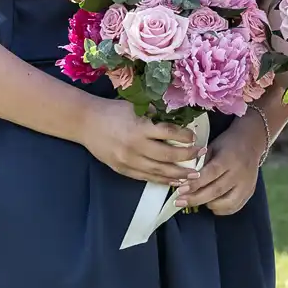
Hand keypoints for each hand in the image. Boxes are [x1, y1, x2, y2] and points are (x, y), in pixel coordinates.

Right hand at [78, 98, 202, 186]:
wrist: (86, 123)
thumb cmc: (113, 111)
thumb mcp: (135, 106)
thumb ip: (156, 113)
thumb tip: (180, 117)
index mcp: (139, 127)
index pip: (169, 133)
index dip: (185, 137)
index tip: (194, 138)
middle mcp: (135, 147)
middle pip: (168, 156)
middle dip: (187, 157)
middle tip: (201, 155)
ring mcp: (129, 161)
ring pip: (159, 171)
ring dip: (179, 174)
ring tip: (194, 175)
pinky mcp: (123, 170)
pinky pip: (147, 178)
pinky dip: (162, 181)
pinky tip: (174, 181)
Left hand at [174, 111, 268, 214]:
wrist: (251, 142)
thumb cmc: (227, 143)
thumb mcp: (212, 146)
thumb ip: (200, 162)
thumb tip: (184, 179)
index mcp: (229, 158)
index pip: (211, 173)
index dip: (195, 183)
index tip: (180, 190)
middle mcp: (240, 173)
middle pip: (216, 190)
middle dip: (195, 198)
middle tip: (179, 202)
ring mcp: (247, 185)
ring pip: (226, 203)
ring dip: (208, 204)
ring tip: (196, 200)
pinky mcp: (249, 192)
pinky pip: (234, 207)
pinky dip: (220, 209)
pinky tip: (211, 203)